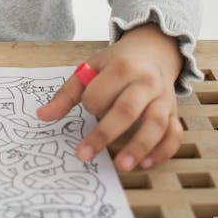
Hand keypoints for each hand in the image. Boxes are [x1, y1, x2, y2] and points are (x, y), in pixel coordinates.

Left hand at [36, 24, 182, 170]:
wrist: (153, 51)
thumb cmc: (118, 63)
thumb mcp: (91, 68)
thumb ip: (67, 93)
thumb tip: (42, 116)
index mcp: (123, 67)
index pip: (101, 92)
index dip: (90, 104)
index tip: (85, 109)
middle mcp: (146, 82)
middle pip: (128, 110)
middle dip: (105, 134)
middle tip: (85, 155)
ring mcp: (163, 98)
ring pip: (156, 124)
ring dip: (139, 147)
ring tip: (121, 166)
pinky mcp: (174, 113)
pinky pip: (174, 134)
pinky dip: (163, 151)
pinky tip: (146, 164)